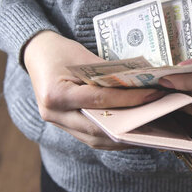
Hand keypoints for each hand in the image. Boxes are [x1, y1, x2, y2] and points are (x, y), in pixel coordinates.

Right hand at [23, 31, 165, 149]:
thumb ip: (109, 75)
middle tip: (155, 123)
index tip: (152, 96)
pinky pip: (89, 137)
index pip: (99, 100)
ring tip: (147, 132)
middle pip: (96, 129)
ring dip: (121, 138)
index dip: (128, 100)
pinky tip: (130, 133)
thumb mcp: (84, 57)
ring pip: (93, 139)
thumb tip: (140, 87)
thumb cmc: (61, 51)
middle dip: (128, 127)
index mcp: (56, 94)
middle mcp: (53, 114)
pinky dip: (110, 137)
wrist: (36, 54)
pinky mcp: (62, 126)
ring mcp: (56, 123)